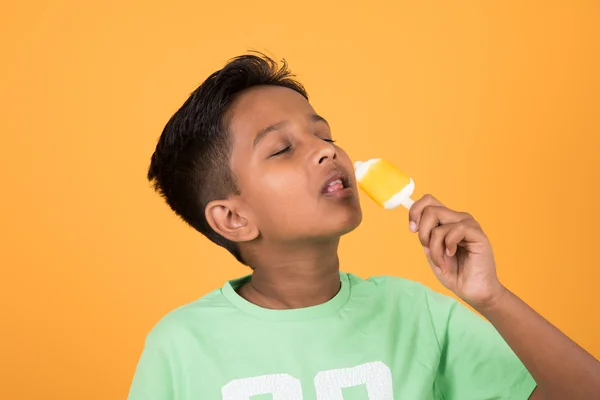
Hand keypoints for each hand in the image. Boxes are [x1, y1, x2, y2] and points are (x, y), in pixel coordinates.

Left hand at [408, 194, 506, 308]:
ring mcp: (468, 224)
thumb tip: (416, 225)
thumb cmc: (455, 273)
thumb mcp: (432, 253)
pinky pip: (454, 231)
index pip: (429, 201)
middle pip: (430, 209)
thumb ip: (426, 238)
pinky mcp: (477, 234)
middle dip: (422, 232)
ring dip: (434, 246)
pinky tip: (452, 254)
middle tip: (427, 248)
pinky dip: (447, 246)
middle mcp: (458, 218)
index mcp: (447, 221)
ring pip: (439, 223)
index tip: (412, 229)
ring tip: (441, 260)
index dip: (415, 210)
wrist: (473, 291)